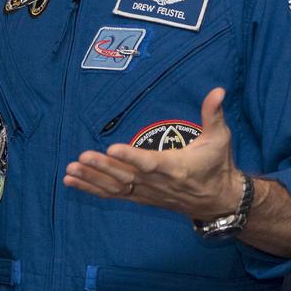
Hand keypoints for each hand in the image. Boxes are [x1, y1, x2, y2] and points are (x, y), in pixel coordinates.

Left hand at [63, 87, 243, 219]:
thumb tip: (219, 91)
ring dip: (92, 179)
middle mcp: (158, 183)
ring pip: (116, 187)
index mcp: (175, 167)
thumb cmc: (217, 165)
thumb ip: (214, 114)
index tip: (112, 149)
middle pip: (126, 176)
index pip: (150, 162)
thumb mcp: (220, 138)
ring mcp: (148, 193)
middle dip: (102, 167)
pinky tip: (73, 182)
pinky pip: (114, 195)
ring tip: (70, 170)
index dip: (131, 157)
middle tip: (81, 157)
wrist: (217, 200)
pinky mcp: (141, 198)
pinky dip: (93, 189)